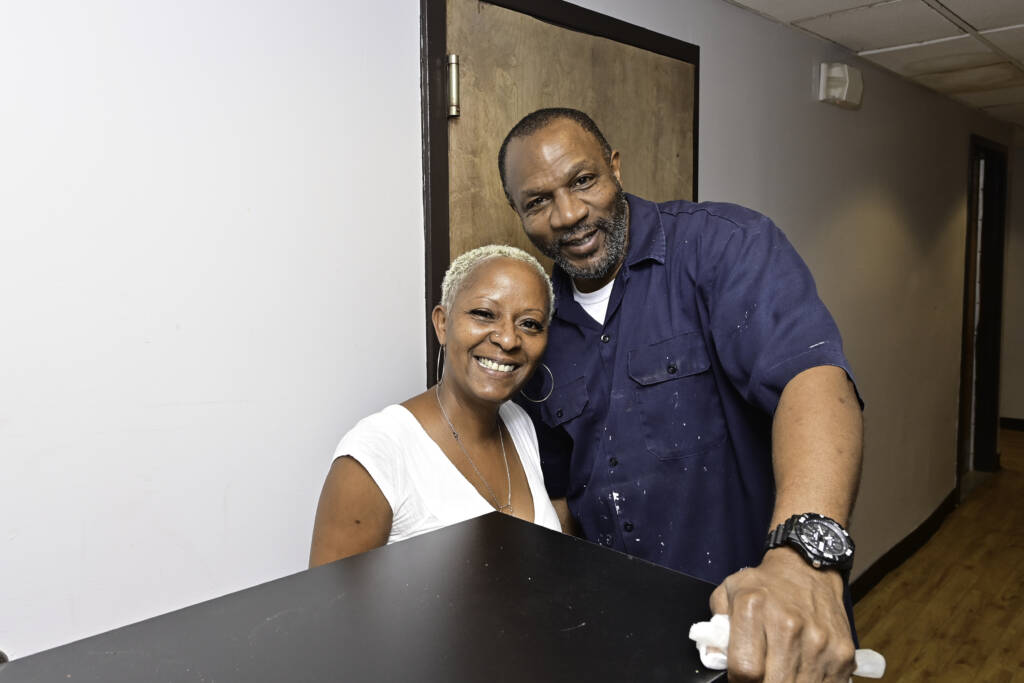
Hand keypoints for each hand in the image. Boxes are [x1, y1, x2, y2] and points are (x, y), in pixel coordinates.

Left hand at [708, 547, 855, 681]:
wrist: (809, 568)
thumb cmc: (765, 583)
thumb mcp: (729, 591)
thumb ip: (717, 626)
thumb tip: (715, 659)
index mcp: (754, 608)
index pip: (744, 670)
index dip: (738, 680)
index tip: (740, 677)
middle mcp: (789, 625)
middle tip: (760, 674)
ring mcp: (819, 642)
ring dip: (787, 682)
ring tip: (779, 670)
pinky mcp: (842, 654)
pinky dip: (809, 682)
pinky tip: (799, 670)